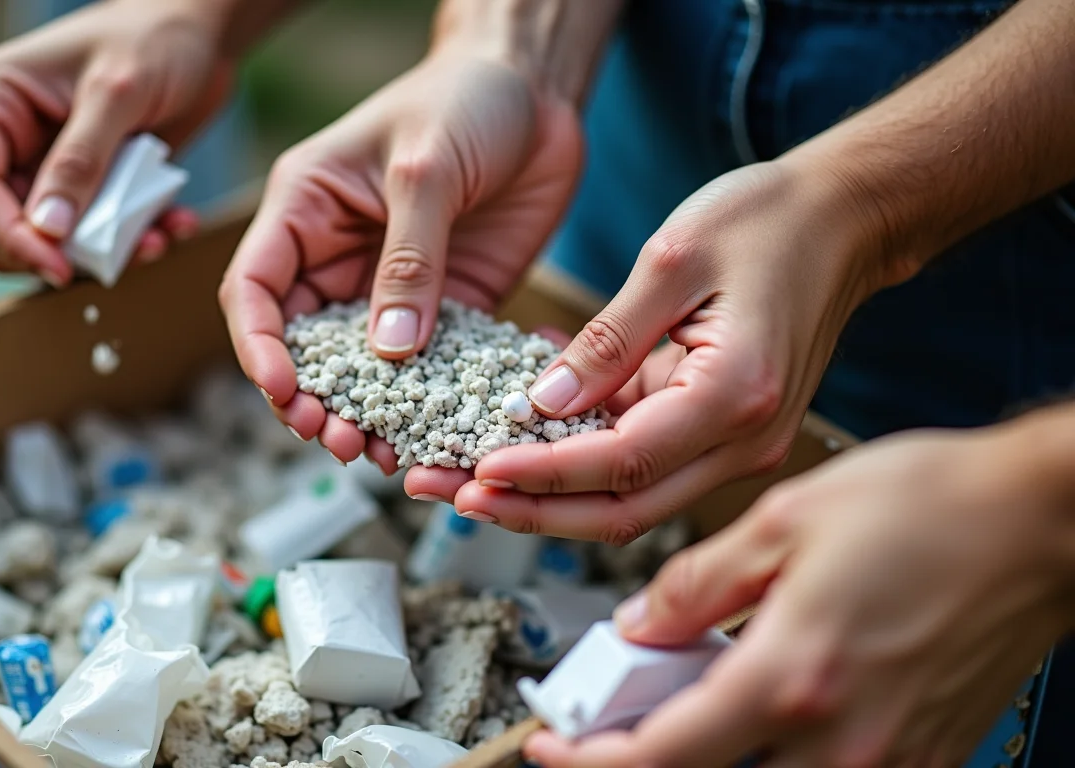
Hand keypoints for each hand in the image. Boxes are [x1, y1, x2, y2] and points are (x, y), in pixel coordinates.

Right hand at [0, 0, 237, 284]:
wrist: (202, 35)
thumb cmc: (155, 39)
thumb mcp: (117, 94)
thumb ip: (81, 161)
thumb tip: (49, 231)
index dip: (8, 237)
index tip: (57, 268)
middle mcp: (11, 137)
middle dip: (51, 254)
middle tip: (107, 264)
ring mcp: (49, 164)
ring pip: (51, 239)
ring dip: (101, 254)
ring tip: (154, 241)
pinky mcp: (90, 184)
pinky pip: (97, 233)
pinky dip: (132, 241)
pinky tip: (172, 227)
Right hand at [219, 49, 581, 466]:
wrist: (537, 88)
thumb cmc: (466, 99)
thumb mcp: (426, 168)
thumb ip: (407, 258)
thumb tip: (391, 349)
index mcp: (304, 210)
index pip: (256, 289)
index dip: (261, 347)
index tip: (287, 392)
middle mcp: (337, 256)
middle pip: (303, 344)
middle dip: (313, 399)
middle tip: (337, 441)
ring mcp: (392, 287)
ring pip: (363, 369)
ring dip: (369, 414)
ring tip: (384, 456)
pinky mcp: (446, 306)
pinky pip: (430, 367)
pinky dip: (430, 405)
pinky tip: (439, 438)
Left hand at [443, 159, 898, 541]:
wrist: (843, 220)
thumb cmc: (767, 220)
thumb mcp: (671, 259)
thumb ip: (606, 340)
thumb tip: (538, 406)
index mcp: (735, 394)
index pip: (622, 461)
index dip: (544, 474)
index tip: (476, 471)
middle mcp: (742, 439)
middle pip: (622, 507)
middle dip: (530, 509)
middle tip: (450, 495)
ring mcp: (735, 444)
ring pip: (628, 499)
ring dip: (545, 497)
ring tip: (462, 480)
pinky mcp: (718, 433)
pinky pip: (639, 464)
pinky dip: (576, 462)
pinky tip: (514, 442)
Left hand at [526, 424, 1074, 766]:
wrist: (1039, 523)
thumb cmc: (928, 507)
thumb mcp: (783, 522)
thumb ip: (696, 586)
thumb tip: (641, 626)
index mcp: (792, 677)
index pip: (658, 758)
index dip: (586, 761)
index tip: (552, 743)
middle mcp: (840, 740)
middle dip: (642, 762)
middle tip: (612, 722)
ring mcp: (886, 760)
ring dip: (710, 758)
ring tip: (684, 708)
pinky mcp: (921, 758)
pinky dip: (773, 754)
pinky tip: (759, 707)